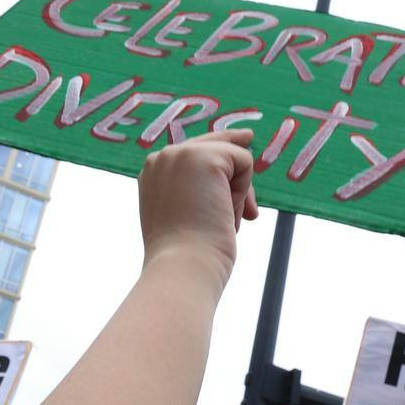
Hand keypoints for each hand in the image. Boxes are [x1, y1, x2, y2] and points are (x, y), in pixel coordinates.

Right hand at [138, 130, 256, 288]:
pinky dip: (243, 192)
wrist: (183, 267)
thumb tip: (240, 164)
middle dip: (238, 179)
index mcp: (153, 171)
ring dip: (237, 193)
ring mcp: (180, 154)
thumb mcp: (189, 215)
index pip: (195, 149)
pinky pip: (244, 161)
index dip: (224, 151)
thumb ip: (201, 188)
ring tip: (221, 222)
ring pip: (233, 156)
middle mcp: (161, 157)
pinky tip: (225, 213)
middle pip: (216, 146)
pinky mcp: (203, 157)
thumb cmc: (188, 253)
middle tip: (251, 212)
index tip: (246, 137)